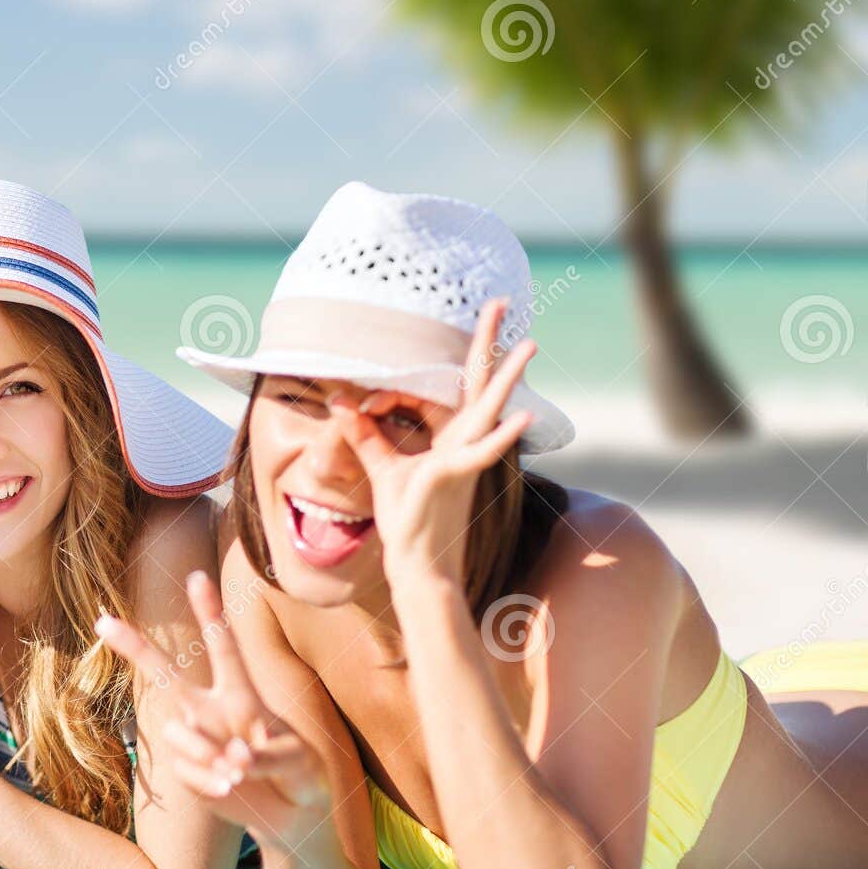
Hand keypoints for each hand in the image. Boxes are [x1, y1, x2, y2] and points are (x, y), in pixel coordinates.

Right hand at [95, 572, 332, 850]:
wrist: (291, 813)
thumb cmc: (301, 772)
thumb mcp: (299, 759)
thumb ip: (268, 755)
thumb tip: (233, 761)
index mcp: (240, 693)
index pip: (223, 647)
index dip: (209, 612)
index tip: (197, 576)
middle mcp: (210, 710)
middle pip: (166, 674)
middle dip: (135, 647)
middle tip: (102, 621)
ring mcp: (196, 740)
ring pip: (177, 732)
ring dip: (205, 752)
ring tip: (237, 773)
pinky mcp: (189, 771)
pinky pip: (187, 771)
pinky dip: (210, 782)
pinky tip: (230, 788)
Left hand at [346, 298, 535, 588]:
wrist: (420, 566)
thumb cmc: (409, 521)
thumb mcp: (383, 469)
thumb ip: (364, 434)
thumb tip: (338, 400)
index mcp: (449, 438)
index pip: (440, 392)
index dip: (395, 390)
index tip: (364, 404)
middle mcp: (463, 443)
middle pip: (478, 384)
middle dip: (487, 343)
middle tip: (499, 302)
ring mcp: (464, 460)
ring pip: (488, 410)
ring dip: (507, 378)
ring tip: (529, 345)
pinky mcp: (455, 479)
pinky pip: (481, 455)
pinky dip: (500, 438)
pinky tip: (521, 418)